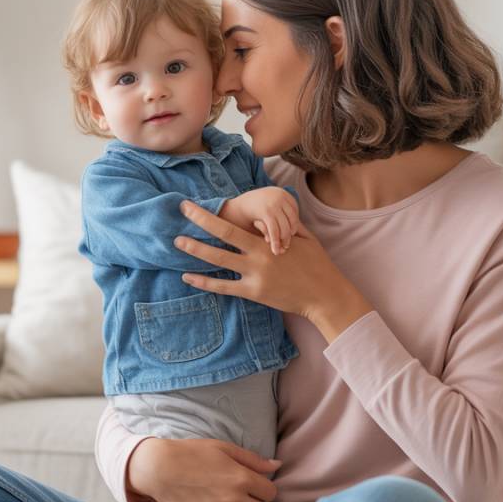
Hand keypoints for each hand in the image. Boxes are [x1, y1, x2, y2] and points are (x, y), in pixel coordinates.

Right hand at [127, 437, 280, 501]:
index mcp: (240, 477)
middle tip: (242, 492)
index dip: (264, 487)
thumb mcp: (224, 449)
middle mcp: (232, 500)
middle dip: (256, 500)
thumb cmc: (193, 454)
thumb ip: (253, 460)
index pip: (270, 492)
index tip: (254, 483)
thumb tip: (277, 465)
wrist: (160, 469)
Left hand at [176, 200, 374, 341]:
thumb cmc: (317, 265)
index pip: (230, 226)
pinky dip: (204, 283)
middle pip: (220, 238)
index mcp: (266, 242)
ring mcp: (254, 276)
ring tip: (177, 242)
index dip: (207, 216)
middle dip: (199, 223)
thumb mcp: (304, 239)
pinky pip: (223, 288)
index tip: (191, 207)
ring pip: (218, 262)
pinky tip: (187, 277)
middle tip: (181, 212)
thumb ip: (284, 227)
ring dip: (195, 251)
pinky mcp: (253, 293)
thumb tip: (268, 219)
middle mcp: (257, 257)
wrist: (325, 294)